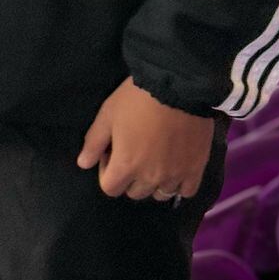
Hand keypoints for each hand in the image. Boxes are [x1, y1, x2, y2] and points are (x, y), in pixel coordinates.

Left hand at [77, 76, 213, 199]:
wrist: (177, 86)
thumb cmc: (137, 99)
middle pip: (134, 192)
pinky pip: (186, 191)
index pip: (110, 188)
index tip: (112, 152)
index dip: (107, 171)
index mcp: (126, 166)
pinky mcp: (195, 170)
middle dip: (129, 176)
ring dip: (153, 182)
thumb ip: (94, 142)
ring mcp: (174, 176)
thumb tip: (83, 164)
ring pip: (159, 194)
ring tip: (155, 159)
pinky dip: (178, 184)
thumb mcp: (108, 114)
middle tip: (134, 152)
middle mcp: (150, 178)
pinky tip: (175, 167)